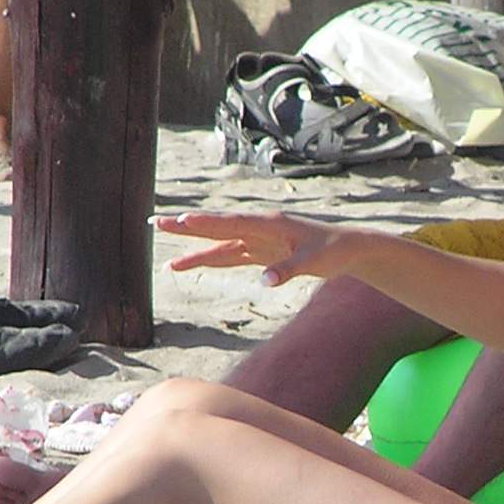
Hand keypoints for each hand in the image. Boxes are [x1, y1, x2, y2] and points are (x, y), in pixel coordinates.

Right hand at [156, 210, 347, 285]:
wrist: (346, 247)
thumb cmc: (333, 250)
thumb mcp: (315, 261)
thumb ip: (289, 270)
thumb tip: (265, 281)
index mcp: (270, 224)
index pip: (233, 224)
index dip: (208, 223)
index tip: (183, 221)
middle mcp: (258, 229)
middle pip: (216, 227)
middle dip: (186, 227)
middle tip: (156, 223)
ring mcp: (256, 241)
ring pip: (217, 244)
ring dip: (192, 247)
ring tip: (165, 254)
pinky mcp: (258, 252)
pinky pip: (227, 256)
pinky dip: (207, 259)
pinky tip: (186, 264)